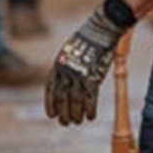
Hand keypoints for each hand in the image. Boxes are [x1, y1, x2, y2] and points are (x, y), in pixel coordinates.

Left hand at [45, 0, 128, 126]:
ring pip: (75, 101)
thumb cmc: (87, 39)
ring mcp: (79, 74)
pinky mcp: (93, 76)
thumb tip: (66, 82)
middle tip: (65, 123)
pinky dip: (90, 109)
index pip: (51, 89)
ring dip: (76, 114)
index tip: (51, 115)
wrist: (101, 29)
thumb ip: (66, 67)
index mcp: (58, 64)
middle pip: (62, 98)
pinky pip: (91, 98)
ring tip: (77, 122)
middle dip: (63, 113)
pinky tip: (90, 117)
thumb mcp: (70, 51)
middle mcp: (66, 71)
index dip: (51, 104)